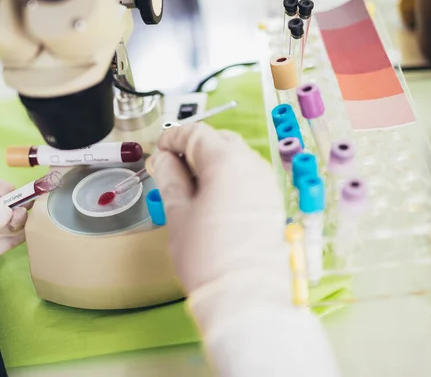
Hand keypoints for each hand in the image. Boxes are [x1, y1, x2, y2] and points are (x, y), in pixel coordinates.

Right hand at [149, 123, 285, 292]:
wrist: (246, 298)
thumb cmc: (209, 258)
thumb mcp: (178, 213)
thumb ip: (169, 178)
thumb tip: (163, 160)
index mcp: (227, 162)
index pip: (196, 133)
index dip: (172, 138)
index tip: (159, 149)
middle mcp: (253, 166)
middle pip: (218, 141)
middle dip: (192, 149)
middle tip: (170, 170)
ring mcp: (266, 184)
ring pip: (234, 159)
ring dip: (210, 164)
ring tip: (188, 189)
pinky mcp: (272, 202)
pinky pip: (246, 177)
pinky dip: (226, 179)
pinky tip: (210, 201)